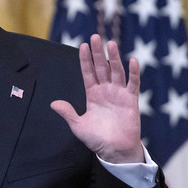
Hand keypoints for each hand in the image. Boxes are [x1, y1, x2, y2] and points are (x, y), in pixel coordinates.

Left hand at [50, 34, 143, 163]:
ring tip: (111, 44)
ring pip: (116, 72)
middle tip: (95, 37)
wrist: (115, 151)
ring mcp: (119, 94)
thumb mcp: (78, 126)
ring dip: (114, 58)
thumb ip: (68, 113)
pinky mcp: (131, 100)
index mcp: (92, 95)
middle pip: (101, 67)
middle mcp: (106, 91)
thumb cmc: (97, 139)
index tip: (82, 46)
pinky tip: (132, 61)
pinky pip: (133, 84)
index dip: (85, 60)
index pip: (88, 73)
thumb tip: (53, 103)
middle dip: (98, 53)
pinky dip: (133, 73)